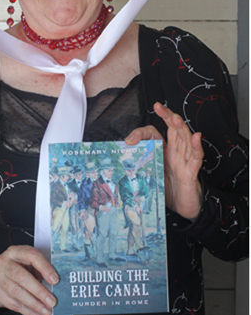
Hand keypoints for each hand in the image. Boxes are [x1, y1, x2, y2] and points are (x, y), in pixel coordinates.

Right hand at [0, 245, 58, 314]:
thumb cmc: (19, 266)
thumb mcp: (29, 262)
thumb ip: (40, 269)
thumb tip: (56, 283)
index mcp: (16, 251)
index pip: (31, 255)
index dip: (44, 267)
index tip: (55, 280)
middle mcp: (4, 262)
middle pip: (21, 277)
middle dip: (39, 291)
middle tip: (52, 302)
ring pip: (16, 293)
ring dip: (34, 305)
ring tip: (47, 312)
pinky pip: (12, 304)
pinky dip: (28, 312)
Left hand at [125, 103, 203, 219]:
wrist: (183, 208)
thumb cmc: (168, 190)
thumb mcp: (149, 176)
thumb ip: (137, 167)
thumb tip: (117, 163)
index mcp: (163, 151)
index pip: (154, 134)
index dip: (142, 133)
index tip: (129, 140)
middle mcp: (175, 152)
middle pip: (173, 129)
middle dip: (167, 116)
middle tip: (159, 107)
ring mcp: (184, 160)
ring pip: (185, 139)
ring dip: (181, 127)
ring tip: (175, 118)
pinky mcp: (191, 172)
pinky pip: (196, 157)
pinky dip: (196, 147)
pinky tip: (196, 137)